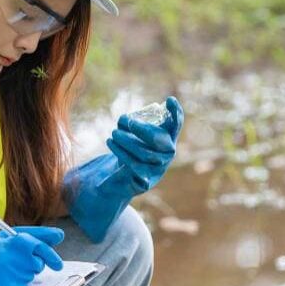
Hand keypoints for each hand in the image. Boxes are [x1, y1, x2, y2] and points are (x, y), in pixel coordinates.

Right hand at [64, 96, 183, 242]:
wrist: (126, 171)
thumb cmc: (114, 179)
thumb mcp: (110, 184)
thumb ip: (115, 183)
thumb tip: (132, 182)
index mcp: (147, 179)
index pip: (140, 167)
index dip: (129, 156)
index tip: (114, 143)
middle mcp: (160, 166)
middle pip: (150, 152)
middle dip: (130, 141)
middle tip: (113, 133)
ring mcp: (165, 150)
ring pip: (158, 137)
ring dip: (139, 127)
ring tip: (120, 122)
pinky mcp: (167, 136)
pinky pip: (174, 125)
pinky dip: (174, 113)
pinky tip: (171, 101)